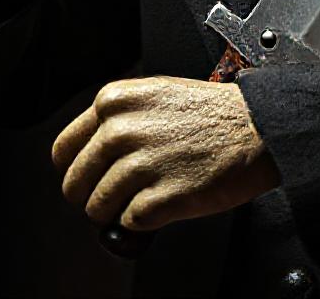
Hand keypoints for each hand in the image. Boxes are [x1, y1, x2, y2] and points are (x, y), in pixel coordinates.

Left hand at [52, 76, 279, 231]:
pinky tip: (166, 200)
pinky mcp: (160, 198)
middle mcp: (121, 130)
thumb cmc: (212, 113)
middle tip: (118, 193)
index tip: (88, 177)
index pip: (63, 150)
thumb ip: (118, 119)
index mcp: (116, 101)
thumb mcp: (156, 94)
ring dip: (120, 210)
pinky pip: (130, 224)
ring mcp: (140, 165)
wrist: (257, 128)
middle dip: (94, 196)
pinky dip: (145, 221)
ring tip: (149, 194)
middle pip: (75, 185)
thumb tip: (90, 154)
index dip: (75, 169)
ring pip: (99, 209)